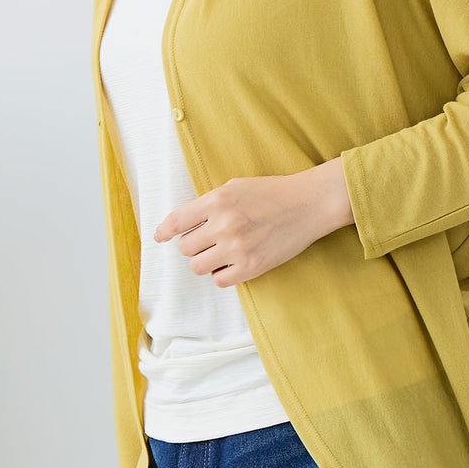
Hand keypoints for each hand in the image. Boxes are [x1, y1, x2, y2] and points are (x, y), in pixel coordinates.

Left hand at [153, 158, 353, 286]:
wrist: (308, 203)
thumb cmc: (272, 192)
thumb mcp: (236, 187)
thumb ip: (210, 203)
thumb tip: (183, 223)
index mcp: (217, 200)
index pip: (176, 221)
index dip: (164, 231)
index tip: (160, 237)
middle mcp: (223, 224)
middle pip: (185, 247)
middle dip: (193, 245)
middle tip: (208, 240)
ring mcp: (237, 247)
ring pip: (198, 266)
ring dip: (205, 261)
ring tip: (221, 252)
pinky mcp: (252, 266)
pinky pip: (219, 280)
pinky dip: (222, 274)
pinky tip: (233, 263)